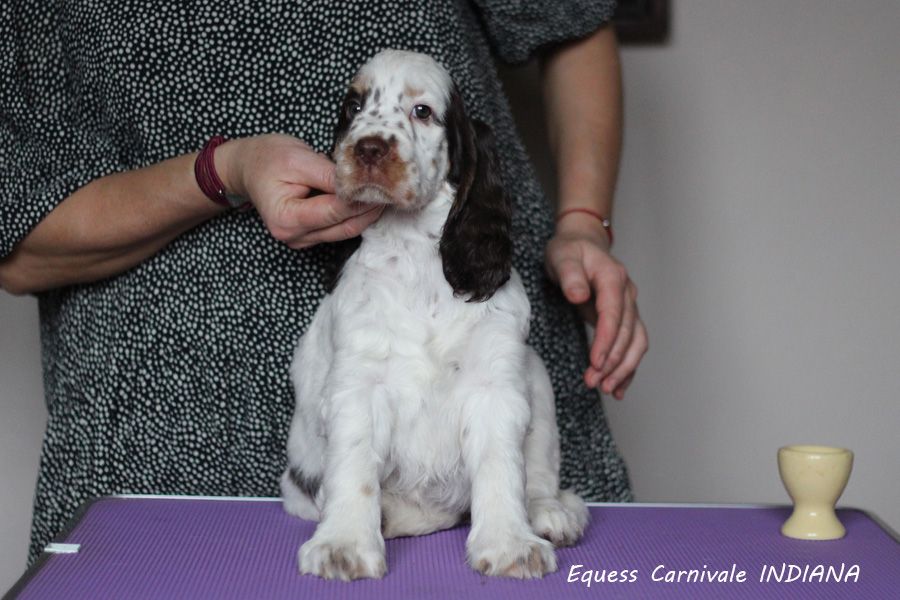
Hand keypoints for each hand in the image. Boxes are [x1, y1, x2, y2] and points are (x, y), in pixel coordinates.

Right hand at [217, 134, 382, 248]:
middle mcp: (294, 236)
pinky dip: (355, 215)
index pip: (335, 211)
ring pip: (346, 230)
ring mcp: (303, 239)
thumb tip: (359, 185)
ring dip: (367, 214)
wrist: (249, 166)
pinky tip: (368, 199)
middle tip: (393, 190)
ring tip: (385, 193)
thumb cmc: (269, 158)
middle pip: (344, 226)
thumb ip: (329, 175)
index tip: (383, 184)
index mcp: (287, 219)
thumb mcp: (299, 159)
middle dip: (370, 209)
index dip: (361, 199)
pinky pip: (339, 228)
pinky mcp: (311, 236)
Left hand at [545, 216, 647, 398]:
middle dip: (612, 361)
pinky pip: (632, 344)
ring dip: (623, 367)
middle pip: (628, 333)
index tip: (595, 362)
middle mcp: (626, 293)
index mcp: (613, 277)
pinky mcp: (624, 318)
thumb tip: (579, 295)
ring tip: (606, 388)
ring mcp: (629, 306)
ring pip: (636, 341)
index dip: (607, 340)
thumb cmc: (569, 250)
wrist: (581, 243)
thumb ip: (570, 275)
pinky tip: (618, 387)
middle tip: (594, 382)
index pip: (614, 314)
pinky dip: (628, 367)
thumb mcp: (562, 256)